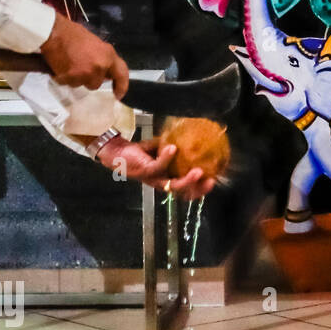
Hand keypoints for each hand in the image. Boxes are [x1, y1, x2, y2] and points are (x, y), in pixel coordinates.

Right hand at [40, 13, 129, 97]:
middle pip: (97, 83)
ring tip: (70, 64)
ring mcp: (85, 73)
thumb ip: (104, 58)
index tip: (118, 94)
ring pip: (82, 84)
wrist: (54, 32)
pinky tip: (62, 66)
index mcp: (108, 55)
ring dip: (76, 78)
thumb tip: (105, 71)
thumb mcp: (96, 43)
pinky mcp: (71, 77)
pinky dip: (64, 78)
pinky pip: (69, 83)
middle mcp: (100, 66)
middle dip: (89, 78)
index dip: (121, 86)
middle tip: (81, 67)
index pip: (121, 75)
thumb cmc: (73, 34)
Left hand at [96, 136, 216, 199]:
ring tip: (199, 171)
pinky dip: (167, 157)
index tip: (213, 181)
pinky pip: (159, 166)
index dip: (200, 190)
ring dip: (187, 180)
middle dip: (198, 189)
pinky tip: (173, 148)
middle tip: (210, 181)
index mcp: (167, 179)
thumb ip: (174, 149)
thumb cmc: (139, 152)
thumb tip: (191, 136)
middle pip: (182, 193)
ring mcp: (154, 179)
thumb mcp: (160, 151)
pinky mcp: (146, 171)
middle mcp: (161, 183)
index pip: (186, 191)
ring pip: (173, 185)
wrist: (118, 152)